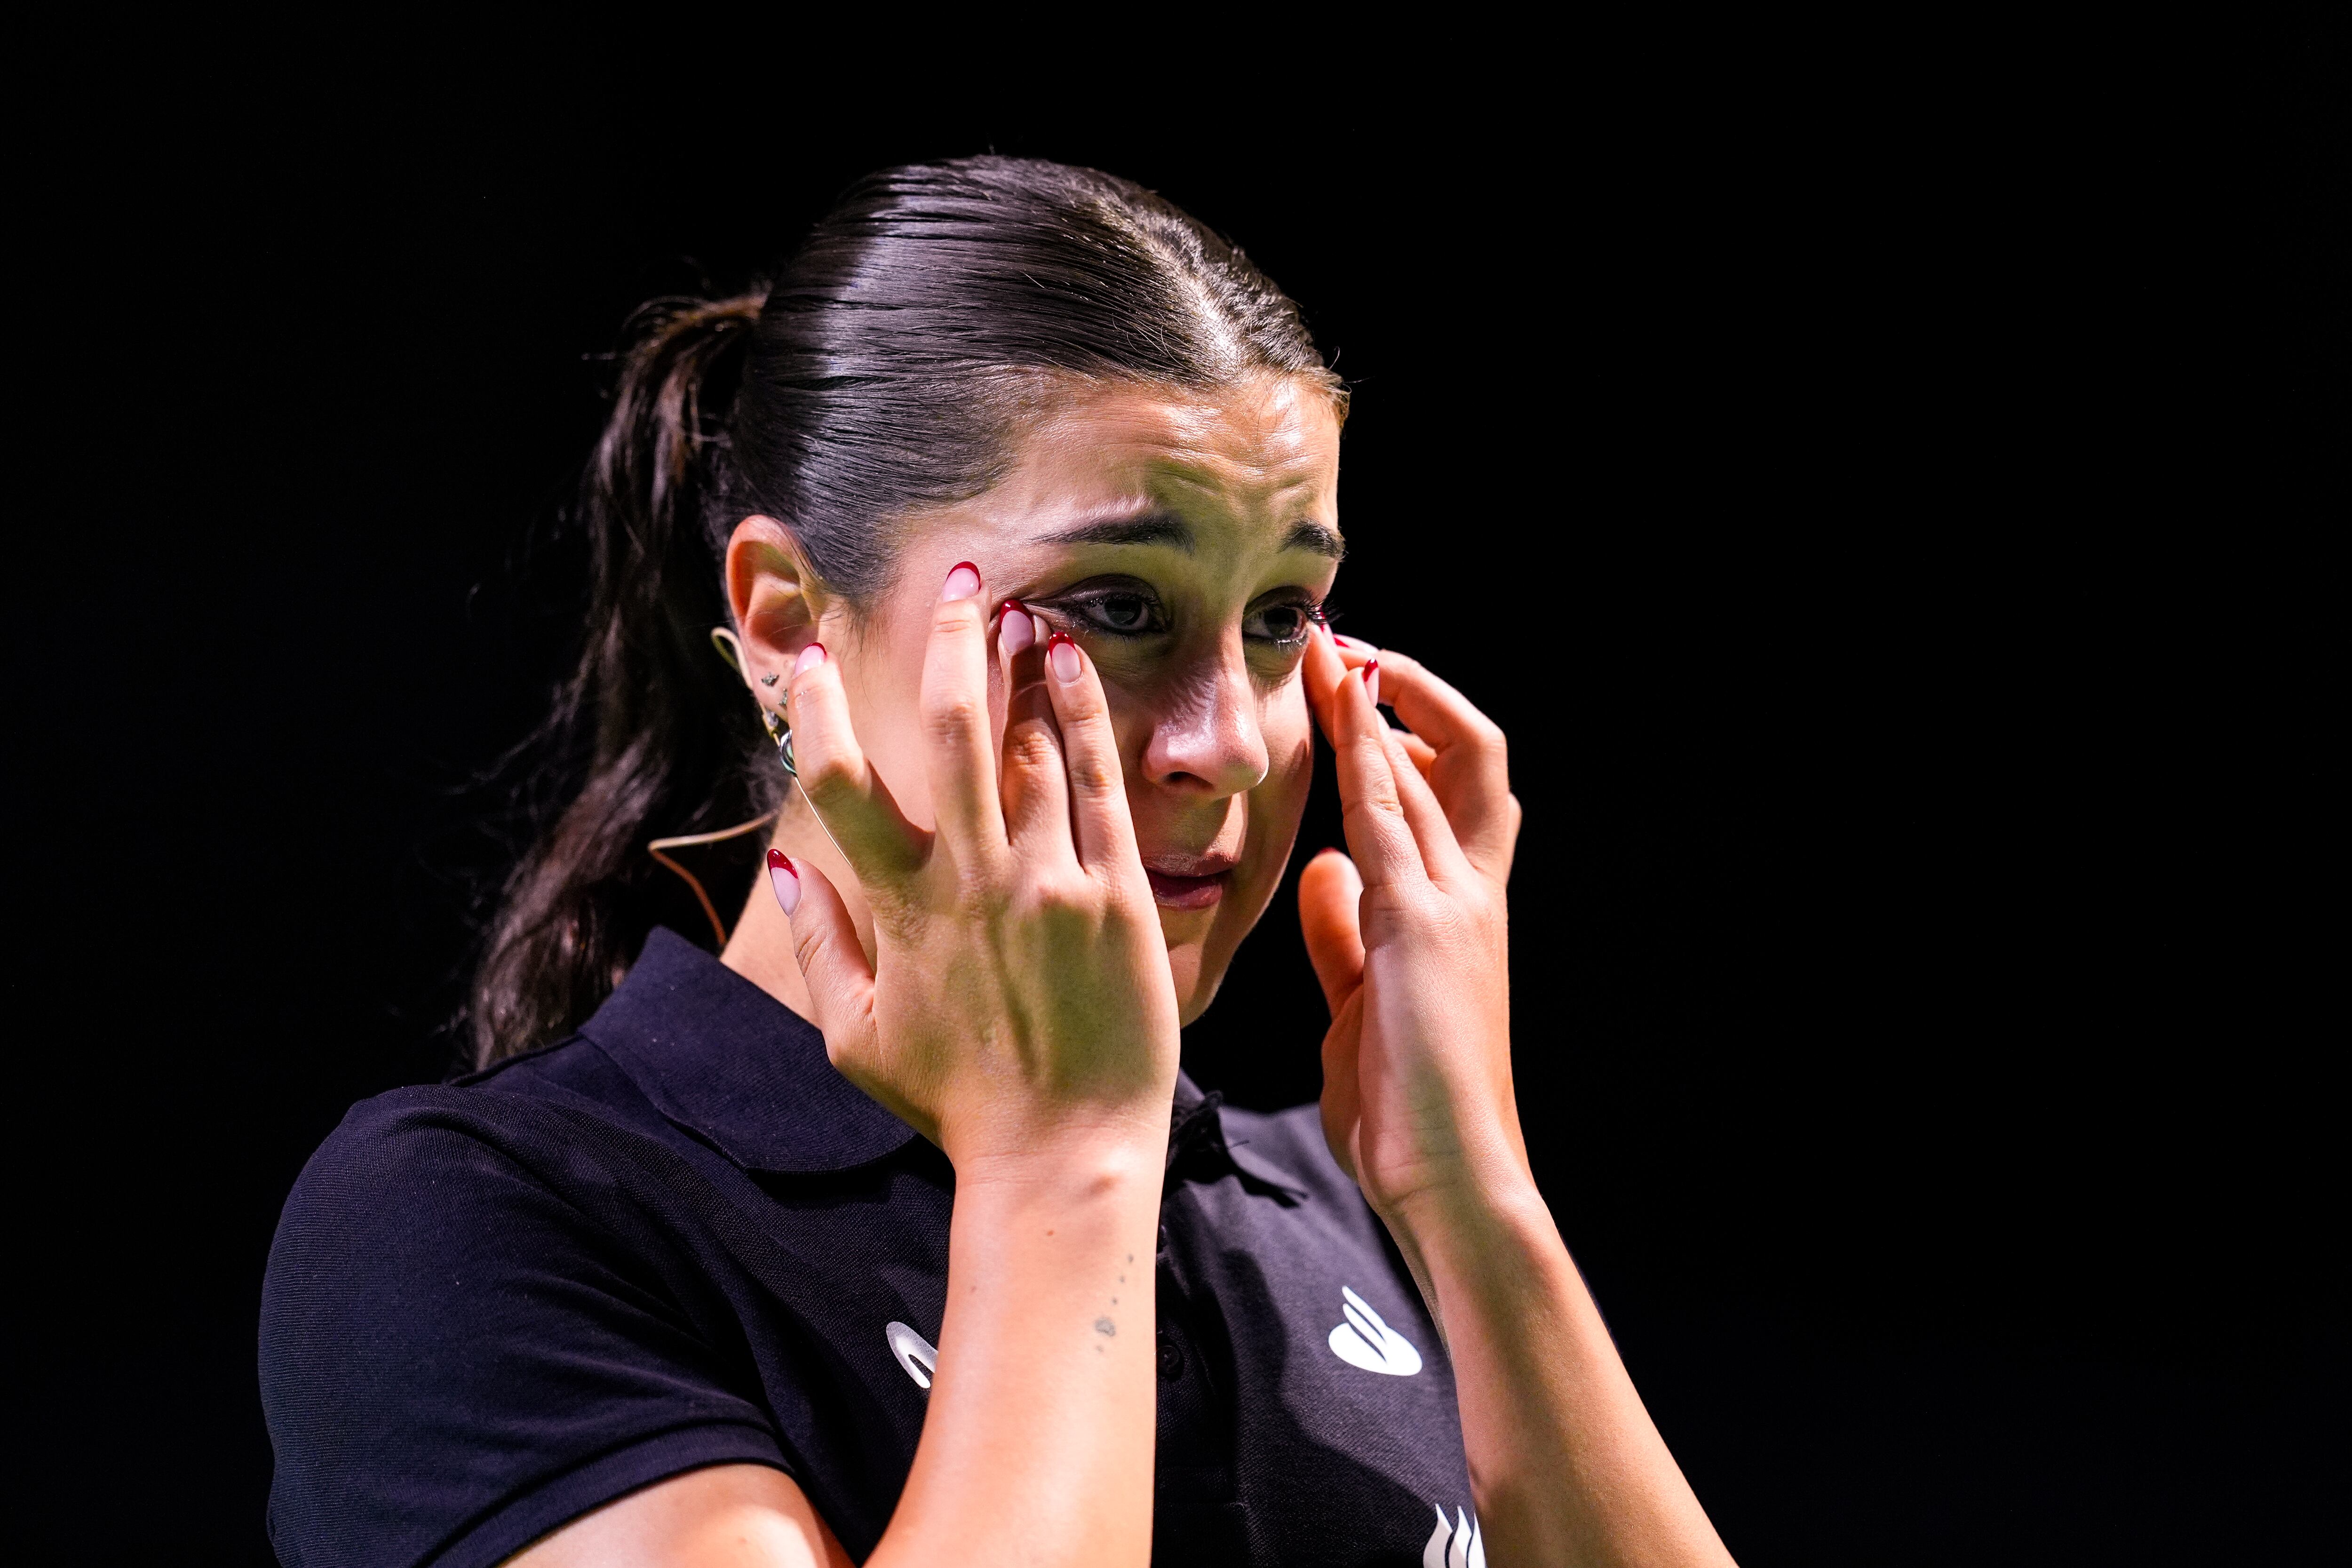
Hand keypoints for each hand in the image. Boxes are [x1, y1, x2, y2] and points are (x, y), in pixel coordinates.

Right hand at [774, 563, 1181, 1169]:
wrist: (1062, 1155)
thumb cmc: (957, 1103)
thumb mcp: (858, 1037)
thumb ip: (820, 947)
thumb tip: (782, 870)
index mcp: (902, 911)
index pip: (841, 785)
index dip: (816, 714)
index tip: (811, 660)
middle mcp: (972, 881)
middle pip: (949, 731)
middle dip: (948, 643)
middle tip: (957, 581)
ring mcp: (1049, 883)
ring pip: (1029, 744)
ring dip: (1020, 663)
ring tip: (1020, 605)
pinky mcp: (1116, 897)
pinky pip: (1096, 787)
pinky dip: (1081, 718)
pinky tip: (1073, 665)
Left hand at [1298, 627, 1527, 1230]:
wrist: (1450, 1176)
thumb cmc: (1405, 1107)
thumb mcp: (1360, 1001)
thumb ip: (1344, 934)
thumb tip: (1322, 873)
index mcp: (1458, 915)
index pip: (1444, 797)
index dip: (1406, 737)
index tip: (1354, 696)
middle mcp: (1471, 895)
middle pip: (1463, 761)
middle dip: (1410, 696)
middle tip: (1353, 651)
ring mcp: (1455, 906)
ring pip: (1432, 773)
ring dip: (1381, 704)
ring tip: (1338, 649)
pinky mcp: (1424, 927)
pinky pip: (1394, 819)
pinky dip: (1369, 756)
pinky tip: (1342, 711)